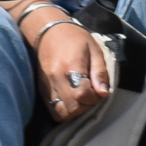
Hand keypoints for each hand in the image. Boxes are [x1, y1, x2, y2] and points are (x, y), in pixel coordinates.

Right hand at [27, 5, 111, 122]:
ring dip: (75, 111)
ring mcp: (46, 85)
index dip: (94, 98)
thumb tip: (104, 93)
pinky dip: (64, 110)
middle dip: (86, 106)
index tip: (99, 90)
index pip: (82, 96)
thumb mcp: (95, 51)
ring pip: (60, 113)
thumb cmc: (76, 39)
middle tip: (92, 95)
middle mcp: (56, 79)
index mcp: (71, 67)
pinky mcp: (41, 89)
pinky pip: (52, 109)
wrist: (49, 32)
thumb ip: (100, 73)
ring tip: (82, 99)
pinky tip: (72, 100)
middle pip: (71, 108)